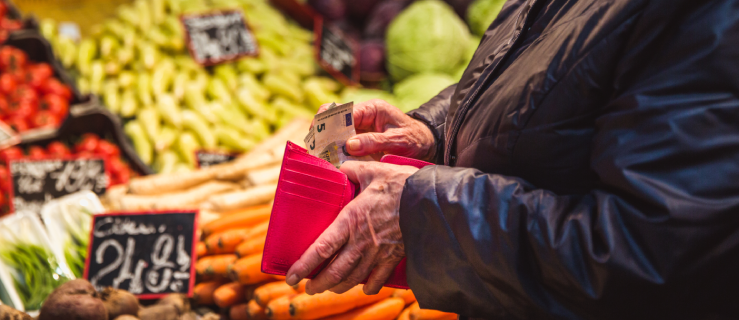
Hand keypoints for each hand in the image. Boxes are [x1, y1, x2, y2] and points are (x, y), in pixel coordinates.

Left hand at [285, 161, 418, 294]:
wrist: (431, 199)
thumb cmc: (401, 183)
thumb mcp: (372, 170)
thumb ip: (352, 170)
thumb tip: (339, 168)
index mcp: (351, 220)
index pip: (321, 249)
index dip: (304, 266)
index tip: (291, 276)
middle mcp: (361, 241)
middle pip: (334, 271)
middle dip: (318, 284)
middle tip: (307, 288)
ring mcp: (379, 252)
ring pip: (353, 278)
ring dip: (338, 287)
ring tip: (328, 288)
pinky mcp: (395, 257)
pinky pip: (379, 278)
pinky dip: (369, 286)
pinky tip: (363, 288)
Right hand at [314, 100, 435, 160]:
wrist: (425, 145)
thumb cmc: (415, 139)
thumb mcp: (398, 140)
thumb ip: (375, 141)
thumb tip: (349, 145)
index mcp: (372, 109)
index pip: (344, 111)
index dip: (329, 122)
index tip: (320, 136)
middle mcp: (362, 116)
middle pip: (334, 119)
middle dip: (322, 132)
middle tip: (315, 147)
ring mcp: (359, 129)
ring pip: (334, 132)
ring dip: (326, 144)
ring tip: (318, 156)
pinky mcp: (359, 142)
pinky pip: (341, 145)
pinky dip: (333, 152)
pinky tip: (328, 162)